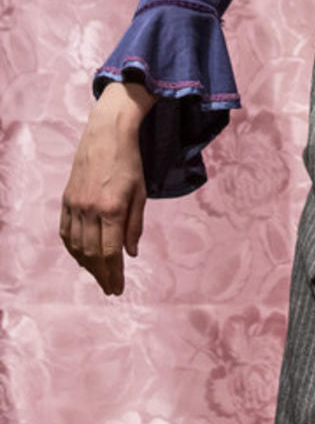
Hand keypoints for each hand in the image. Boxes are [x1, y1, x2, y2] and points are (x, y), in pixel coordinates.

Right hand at [60, 82, 152, 295]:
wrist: (106, 134)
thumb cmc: (130, 162)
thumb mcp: (140, 192)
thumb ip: (135, 225)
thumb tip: (131, 253)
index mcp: (111, 208)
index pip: (110, 252)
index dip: (114, 273)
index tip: (117, 289)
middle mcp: (89, 209)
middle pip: (92, 253)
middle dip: (101, 274)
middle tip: (109, 288)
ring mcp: (75, 204)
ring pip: (76, 245)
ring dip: (86, 264)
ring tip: (98, 275)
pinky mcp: (66, 199)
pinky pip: (65, 231)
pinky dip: (72, 248)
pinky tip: (80, 256)